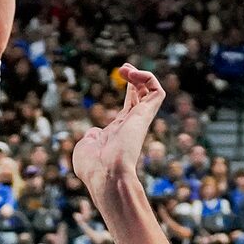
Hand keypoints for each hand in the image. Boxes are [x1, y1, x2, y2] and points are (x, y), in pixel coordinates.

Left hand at [71, 64, 165, 199]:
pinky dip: (148, 78)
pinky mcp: (146, 116)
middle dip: (136, 77)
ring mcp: (140, 120)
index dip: (130, 88)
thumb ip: (91, 137)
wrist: (104, 175)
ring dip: (142, 75)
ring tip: (125, 70)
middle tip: (123, 68)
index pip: (131, 105)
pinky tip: (132, 75)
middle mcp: (132, 123)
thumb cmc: (93, 167)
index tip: (123, 73)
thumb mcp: (85, 148)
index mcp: (119, 130)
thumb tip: (94, 132)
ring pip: (153, 92)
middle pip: (143, 95)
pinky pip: (157, 91)